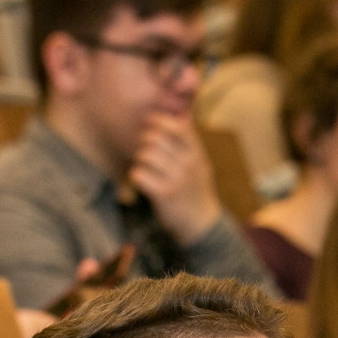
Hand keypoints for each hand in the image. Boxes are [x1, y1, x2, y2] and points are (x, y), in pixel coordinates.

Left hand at [128, 112, 220, 244]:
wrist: (202, 224)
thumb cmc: (195, 190)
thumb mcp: (200, 164)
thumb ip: (190, 141)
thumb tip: (182, 113)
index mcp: (196, 153)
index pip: (176, 126)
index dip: (158, 122)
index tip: (150, 127)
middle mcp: (188, 164)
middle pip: (154, 138)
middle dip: (144, 142)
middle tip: (145, 152)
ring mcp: (176, 179)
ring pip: (145, 155)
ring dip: (139, 160)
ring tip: (145, 168)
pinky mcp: (163, 194)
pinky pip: (139, 174)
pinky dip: (136, 176)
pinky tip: (142, 182)